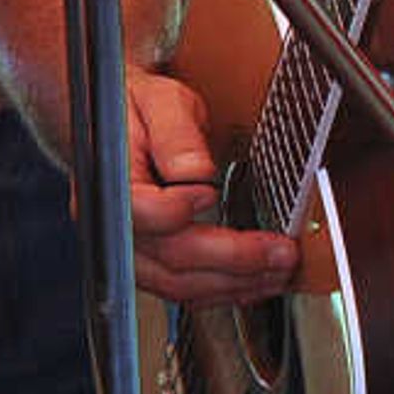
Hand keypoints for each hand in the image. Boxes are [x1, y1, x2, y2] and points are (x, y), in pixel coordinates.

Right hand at [117, 59, 299, 304]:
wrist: (123, 124)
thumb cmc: (139, 112)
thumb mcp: (159, 102)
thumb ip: (176, 133)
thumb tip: (195, 169)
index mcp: (111, 181)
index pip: (141, 211)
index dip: (177, 208)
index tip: (208, 191)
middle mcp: (115, 224)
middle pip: (172, 258)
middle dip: (235, 260)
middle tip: (281, 251)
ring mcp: (132, 250)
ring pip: (180, 286)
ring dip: (236, 284)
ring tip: (279, 270)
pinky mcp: (150, 264)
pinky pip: (184, 290)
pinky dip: (223, 291)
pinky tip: (254, 281)